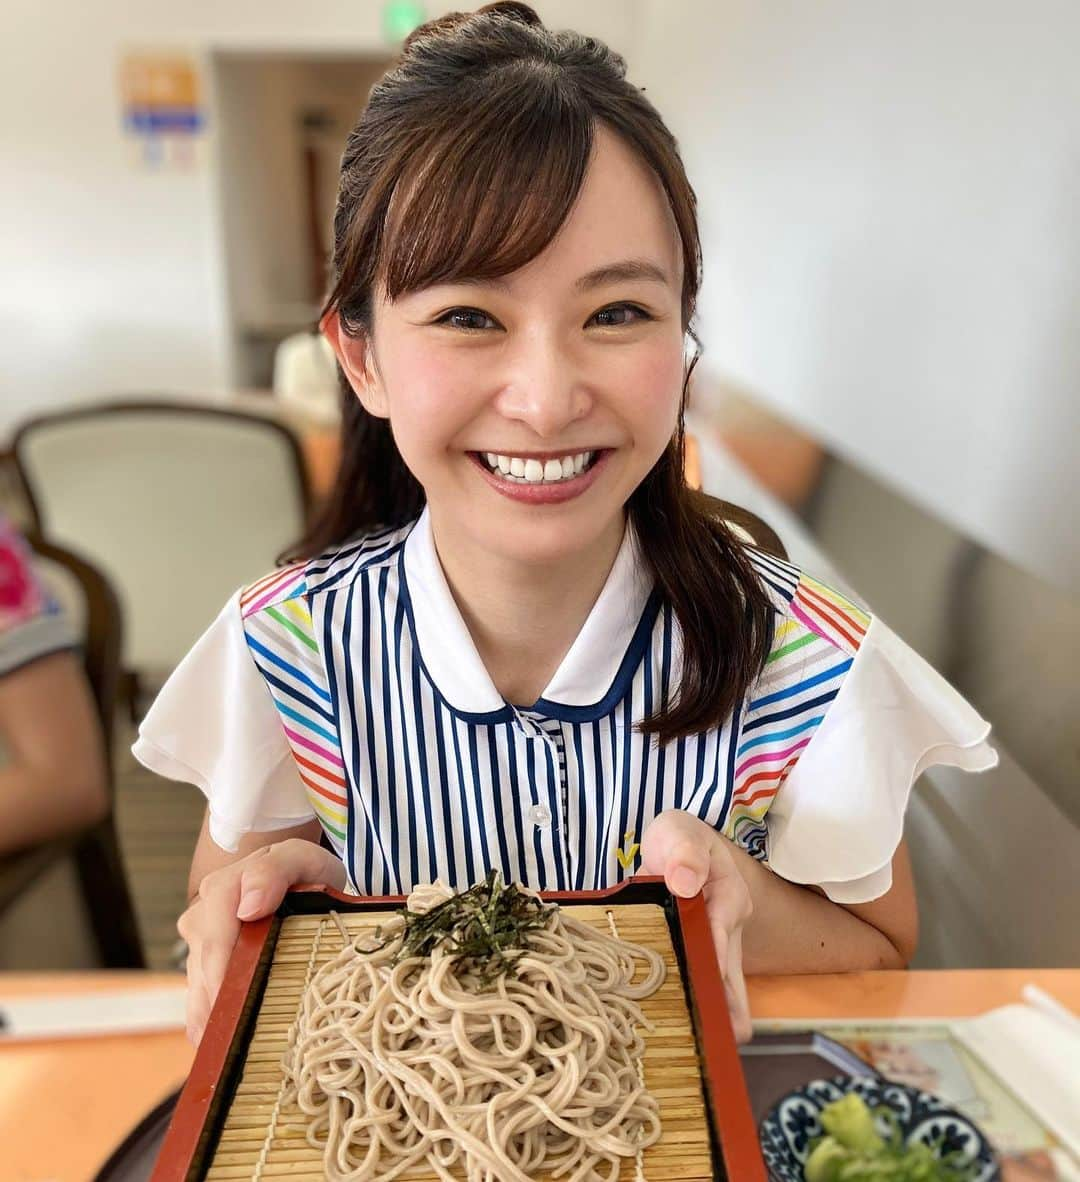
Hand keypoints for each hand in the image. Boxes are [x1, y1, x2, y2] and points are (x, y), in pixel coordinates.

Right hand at [176, 838, 344, 1045]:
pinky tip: (217, 1046)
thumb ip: (275, 870)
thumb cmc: (302, 869)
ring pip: (197, 988)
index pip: (215, 937)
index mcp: (223, 889)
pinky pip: (198, 998)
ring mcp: (200, 944)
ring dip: (211, 1019)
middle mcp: (203, 917)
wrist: (296, 873)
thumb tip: (249, 906)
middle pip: (204, 968)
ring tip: (228, 1051)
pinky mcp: (204, 965)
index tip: (240, 1004)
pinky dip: (207, 1023)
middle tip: (239, 1040)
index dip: (225, 973)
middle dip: (220, 1003)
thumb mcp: (299, 858)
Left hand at [640, 809, 753, 1041]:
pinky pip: (708, 982)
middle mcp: (730, 925)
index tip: (709, 987)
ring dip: (721, 1012)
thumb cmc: (679, 838)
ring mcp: (719, 943)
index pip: (719, 930)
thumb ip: (684, 851)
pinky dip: (705, 1005)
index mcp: (729, 894)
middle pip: (732, 969)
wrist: (677, 844)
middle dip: (730, 1004)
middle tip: (726, 1040)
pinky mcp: (704, 953)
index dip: (712, 959)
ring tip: (716, 1047)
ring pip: (726, 984)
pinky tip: (694, 1031)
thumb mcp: (679, 832)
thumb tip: (683, 880)